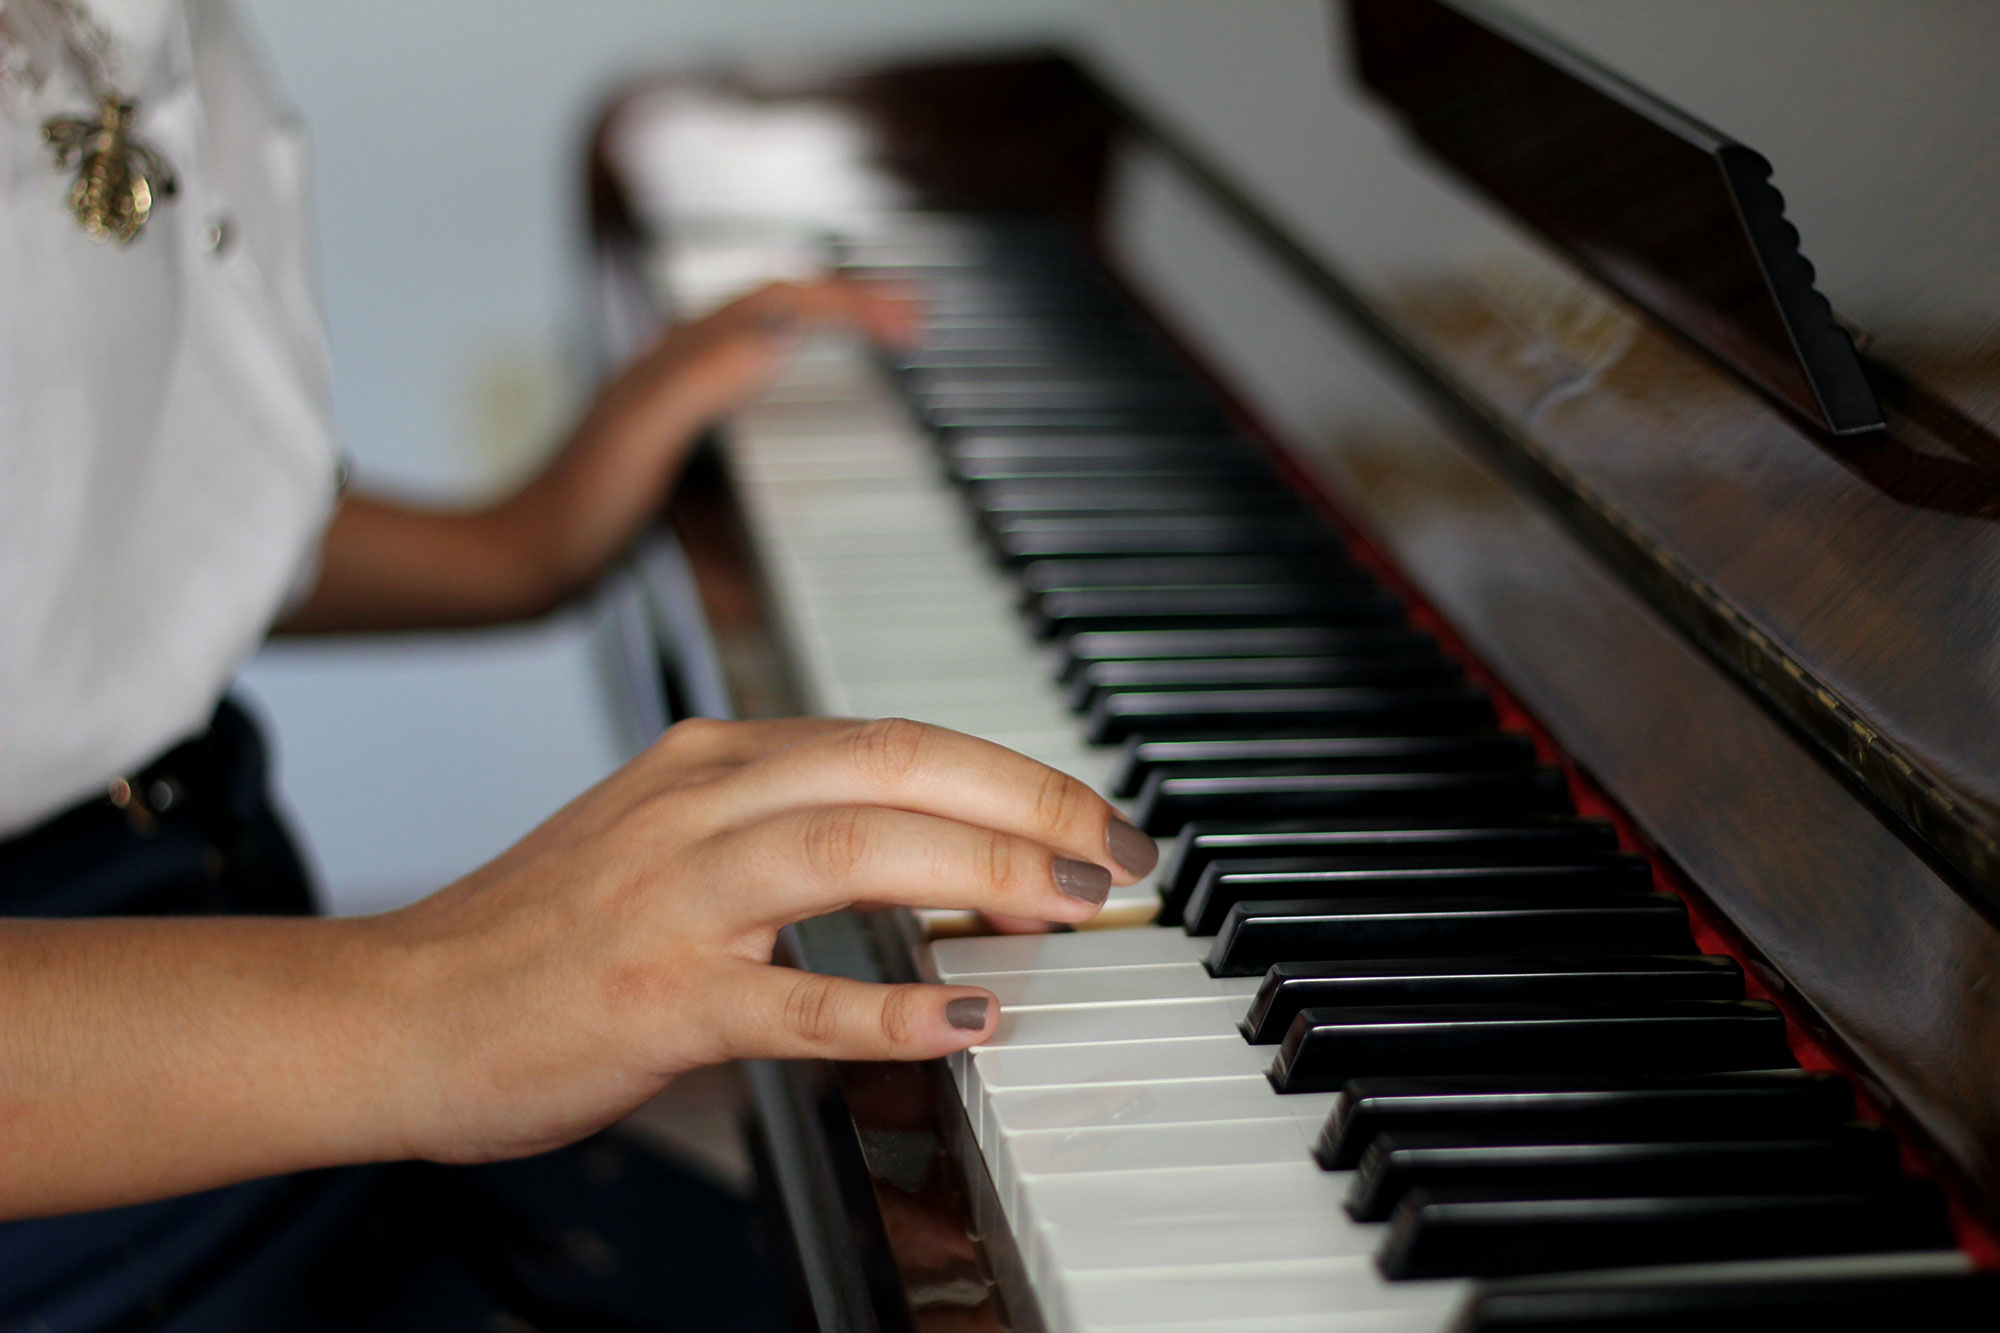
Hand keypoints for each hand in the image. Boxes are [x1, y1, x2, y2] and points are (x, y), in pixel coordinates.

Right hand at [377, 717, 1156, 1165]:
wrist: (391, 1008)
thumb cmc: (534, 933)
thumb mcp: (664, 837)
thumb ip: (782, 826)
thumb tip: (925, 850)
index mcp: (709, 761)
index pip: (893, 736)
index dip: (1009, 769)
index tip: (1086, 810)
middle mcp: (697, 805)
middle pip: (894, 768)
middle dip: (1027, 800)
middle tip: (1115, 851)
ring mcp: (673, 900)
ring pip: (854, 852)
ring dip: (981, 871)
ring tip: (1068, 907)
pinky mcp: (652, 1000)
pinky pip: (791, 1000)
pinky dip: (889, 1007)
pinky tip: (966, 1020)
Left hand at [519, 277, 918, 592]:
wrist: (517, 568)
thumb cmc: (573, 511)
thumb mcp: (646, 432)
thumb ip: (708, 374)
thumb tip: (783, 329)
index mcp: (680, 359)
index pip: (782, 301)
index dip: (853, 302)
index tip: (910, 320)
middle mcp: (680, 374)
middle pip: (780, 313)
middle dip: (849, 306)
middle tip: (912, 317)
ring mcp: (679, 414)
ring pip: (767, 357)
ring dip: (827, 348)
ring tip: (881, 354)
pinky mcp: (678, 458)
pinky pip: (751, 418)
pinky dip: (795, 414)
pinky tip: (814, 443)